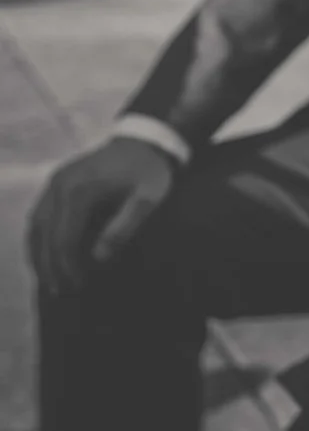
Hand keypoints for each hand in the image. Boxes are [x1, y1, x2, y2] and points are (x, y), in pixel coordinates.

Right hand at [28, 136, 177, 291]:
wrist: (145, 139)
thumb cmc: (150, 171)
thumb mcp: (148, 199)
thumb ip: (124, 228)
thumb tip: (98, 258)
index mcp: (79, 191)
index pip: (65, 238)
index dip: (68, 265)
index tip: (77, 286)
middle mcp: (59, 186)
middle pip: (45, 235)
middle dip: (51, 266)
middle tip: (60, 291)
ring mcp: (54, 182)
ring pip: (36, 226)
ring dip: (39, 255)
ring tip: (49, 280)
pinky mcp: (56, 182)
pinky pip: (39, 215)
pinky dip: (39, 238)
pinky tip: (45, 254)